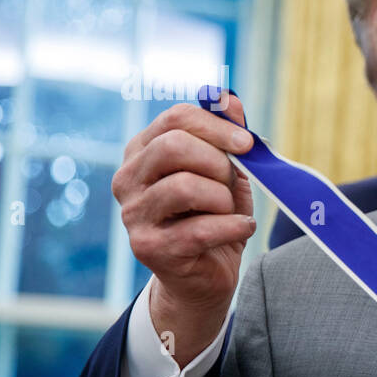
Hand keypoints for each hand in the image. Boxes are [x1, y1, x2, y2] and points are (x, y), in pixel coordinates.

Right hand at [112, 93, 254, 366]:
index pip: (175, 118)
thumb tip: (230, 99)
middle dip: (218, 162)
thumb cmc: (214, 217)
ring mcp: (132, 214)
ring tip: (229, 210)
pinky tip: (241, 229)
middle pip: (174, 147)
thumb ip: (227, 137)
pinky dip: (233, 226)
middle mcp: (127, 179)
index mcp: (142, 151)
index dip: (217, 126)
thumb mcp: (225, 173)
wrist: (204, 277)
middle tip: (232, 182)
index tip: (248, 143)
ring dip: (222, 198)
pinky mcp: (148, 248)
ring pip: (186, 187)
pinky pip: (200, 228)